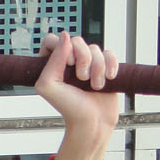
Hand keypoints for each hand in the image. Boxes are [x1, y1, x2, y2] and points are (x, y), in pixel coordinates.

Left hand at [35, 32, 120, 159]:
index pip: (51, 40)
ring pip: (95, 48)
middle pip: (77, 41)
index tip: (66, 64)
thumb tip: (65, 36)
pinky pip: (110, 53)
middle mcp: (68, 62)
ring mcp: (87, 63)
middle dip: (83, 59)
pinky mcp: (104, 67)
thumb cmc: (69, 108)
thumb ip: (52, 60)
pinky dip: (111, 65)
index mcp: (50, 65)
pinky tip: (109, 78)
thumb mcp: (49, 86)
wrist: (93, 122)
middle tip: (82, 78)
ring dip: (98, 67)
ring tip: (94, 85)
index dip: (61, 47)